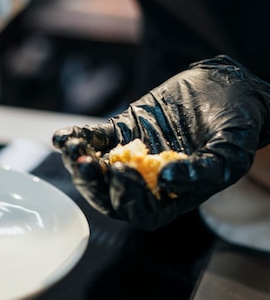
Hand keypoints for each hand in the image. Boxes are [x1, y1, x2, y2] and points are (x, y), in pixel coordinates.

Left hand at [53, 55, 269, 229]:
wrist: (227, 87)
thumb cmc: (237, 125)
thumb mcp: (231, 151)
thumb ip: (204, 171)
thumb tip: (166, 181)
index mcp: (173, 198)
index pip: (143, 212)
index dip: (129, 198)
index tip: (124, 171)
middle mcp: (146, 183)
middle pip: (110, 198)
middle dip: (94, 184)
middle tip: (86, 164)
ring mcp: (130, 157)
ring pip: (97, 172)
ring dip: (80, 163)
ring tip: (73, 147)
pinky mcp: (119, 133)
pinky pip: (93, 141)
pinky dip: (77, 138)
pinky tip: (63, 136)